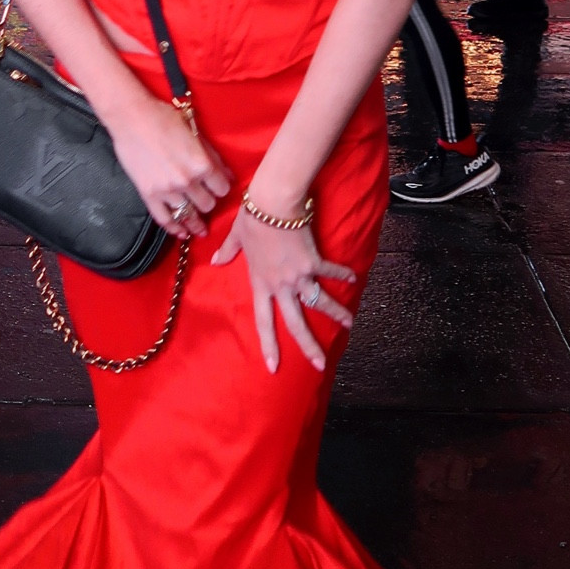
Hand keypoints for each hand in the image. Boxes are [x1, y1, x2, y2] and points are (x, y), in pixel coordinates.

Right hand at [108, 92, 231, 239]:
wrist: (132, 118)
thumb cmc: (164, 119)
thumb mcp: (195, 134)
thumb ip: (213, 157)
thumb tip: (228, 175)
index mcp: (201, 164)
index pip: (222, 189)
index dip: (222, 188)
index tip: (217, 188)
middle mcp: (187, 181)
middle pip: (208, 205)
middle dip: (208, 202)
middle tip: (205, 199)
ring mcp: (167, 190)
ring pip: (189, 216)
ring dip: (196, 222)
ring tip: (200, 228)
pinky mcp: (149, 195)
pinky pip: (165, 220)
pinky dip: (175, 229)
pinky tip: (182, 233)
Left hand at [211, 203, 354, 374]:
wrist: (274, 202)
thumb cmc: (253, 216)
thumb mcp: (237, 236)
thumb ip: (227, 251)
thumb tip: (216, 260)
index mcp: (260, 282)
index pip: (264, 321)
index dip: (268, 344)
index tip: (273, 366)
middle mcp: (281, 284)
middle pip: (296, 322)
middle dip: (309, 346)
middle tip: (320, 365)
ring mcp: (299, 274)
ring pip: (319, 301)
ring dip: (336, 313)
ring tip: (350, 325)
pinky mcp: (314, 259)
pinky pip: (330, 271)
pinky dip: (343, 275)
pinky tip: (353, 279)